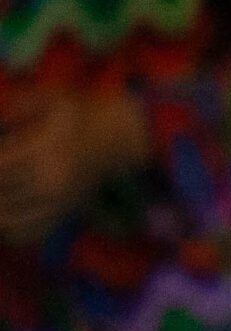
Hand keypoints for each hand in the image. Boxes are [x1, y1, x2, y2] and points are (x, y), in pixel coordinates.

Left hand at [0, 88, 151, 247]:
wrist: (118, 138)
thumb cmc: (82, 115)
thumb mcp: (53, 98)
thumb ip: (19, 105)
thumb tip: (0, 119)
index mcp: (45, 150)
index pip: (1, 164)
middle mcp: (51, 179)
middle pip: (2, 190)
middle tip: (0, 173)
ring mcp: (58, 199)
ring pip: (10, 215)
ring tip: (1, 192)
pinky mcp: (64, 211)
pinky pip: (29, 231)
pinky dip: (11, 228)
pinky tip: (6, 216)